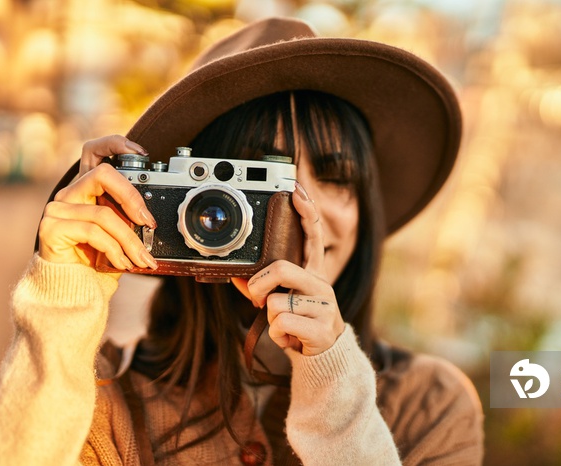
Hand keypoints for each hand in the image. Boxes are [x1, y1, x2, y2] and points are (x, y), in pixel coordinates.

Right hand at [37, 135, 157, 270]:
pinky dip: (114, 249)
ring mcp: (58, 208)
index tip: (142, 153)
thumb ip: (131, 219)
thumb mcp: (121, 234)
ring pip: (105, 213)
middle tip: (149, 222)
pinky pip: (93, 231)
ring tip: (141, 258)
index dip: (115, 144)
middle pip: (102, 174)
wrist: (75, 287)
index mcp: (87, 189)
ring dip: (130, 239)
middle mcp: (70, 193)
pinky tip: (122, 263)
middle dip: (132, 196)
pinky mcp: (52, 227)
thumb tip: (155, 220)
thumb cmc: (99, 259)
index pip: (94, 151)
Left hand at [233, 182, 345, 355]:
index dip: (305, 212)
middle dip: (259, 287)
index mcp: (314, 273)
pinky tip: (291, 339)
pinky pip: (282, 325)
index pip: (312, 236)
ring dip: (271, 320)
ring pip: (276, 304)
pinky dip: (278, 336)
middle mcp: (322, 284)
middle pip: (281, 269)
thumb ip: (261, 287)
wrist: (324, 357)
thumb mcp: (282, 302)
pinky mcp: (322, 329)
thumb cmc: (300, 323)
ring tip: (285, 327)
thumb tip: (236, 276)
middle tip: (259, 301)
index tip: (296, 190)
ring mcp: (325, 306)